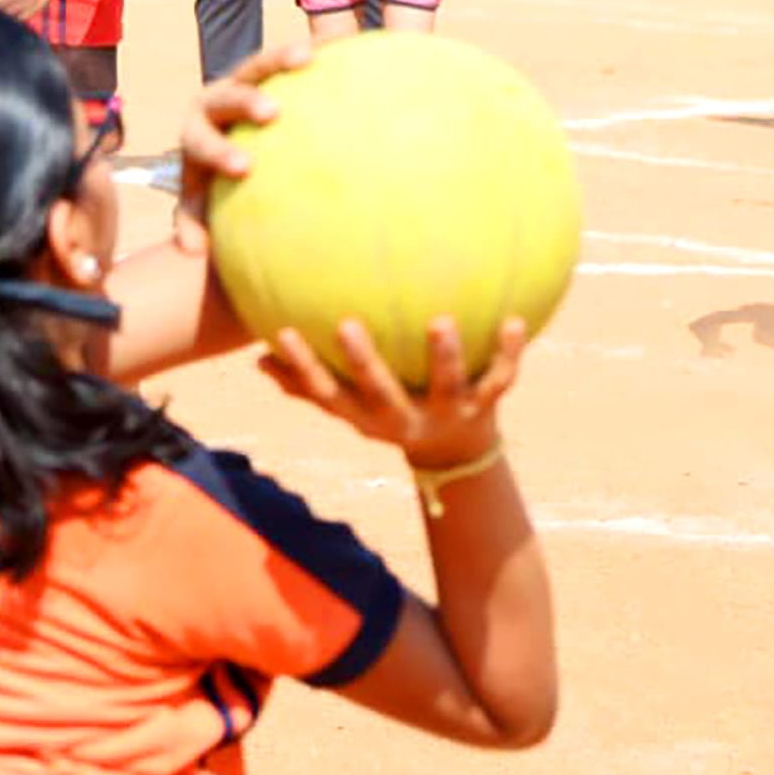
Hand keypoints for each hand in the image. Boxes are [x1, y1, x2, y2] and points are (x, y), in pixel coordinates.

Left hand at [173, 40, 310, 258]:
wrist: (225, 134)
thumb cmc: (217, 180)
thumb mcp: (203, 199)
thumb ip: (196, 219)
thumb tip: (191, 252)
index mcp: (195, 135)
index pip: (202, 142)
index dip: (220, 152)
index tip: (244, 168)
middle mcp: (212, 103)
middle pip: (224, 96)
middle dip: (245, 102)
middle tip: (271, 113)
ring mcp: (239, 81)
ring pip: (255, 66)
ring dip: (278, 61)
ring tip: (305, 58)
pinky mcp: (263, 68)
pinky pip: (286, 58)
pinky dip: (304, 54)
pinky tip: (334, 51)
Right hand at [258, 315, 524, 468]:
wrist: (455, 455)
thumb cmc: (391, 411)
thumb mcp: (350, 407)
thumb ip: (307, 386)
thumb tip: (257, 359)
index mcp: (369, 418)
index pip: (327, 396)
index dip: (303, 369)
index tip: (282, 332)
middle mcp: (406, 419)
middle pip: (380, 394)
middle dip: (363, 363)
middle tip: (345, 325)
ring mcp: (447, 413)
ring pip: (446, 386)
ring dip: (443, 356)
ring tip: (440, 321)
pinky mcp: (486, 406)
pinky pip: (500, 378)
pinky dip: (510, 352)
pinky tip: (515, 319)